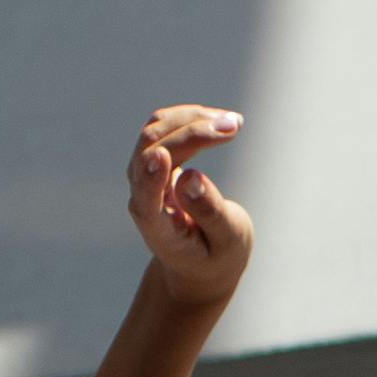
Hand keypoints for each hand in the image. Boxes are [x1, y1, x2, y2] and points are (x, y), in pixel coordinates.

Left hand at [128, 104, 252, 312]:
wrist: (200, 258)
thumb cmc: (216, 254)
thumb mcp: (226, 240)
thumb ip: (209, 212)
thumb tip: (189, 177)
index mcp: (158, 228)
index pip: (145, 200)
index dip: (151, 177)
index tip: (162, 156)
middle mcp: (142, 198)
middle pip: (153, 152)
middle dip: (192, 133)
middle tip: (234, 127)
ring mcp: (143, 176)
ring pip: (156, 132)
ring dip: (192, 118)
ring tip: (233, 123)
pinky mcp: (152, 161)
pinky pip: (162, 128)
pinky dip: (189, 118)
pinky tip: (217, 121)